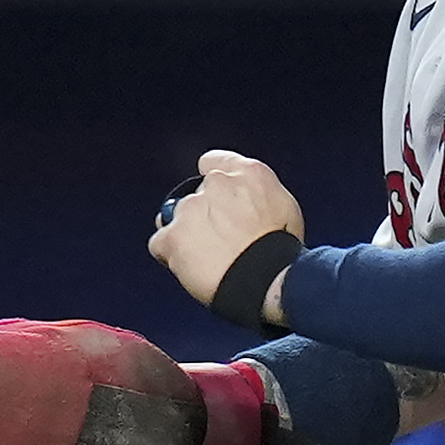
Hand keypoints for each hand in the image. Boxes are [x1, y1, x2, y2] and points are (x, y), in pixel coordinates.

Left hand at [150, 150, 308, 322]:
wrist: (267, 281)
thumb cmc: (282, 253)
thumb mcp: (285, 209)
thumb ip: (260, 197)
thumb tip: (251, 204)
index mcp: (249, 173)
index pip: (213, 162)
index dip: (210, 182)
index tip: (213, 199)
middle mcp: (217, 184)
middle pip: (195, 196)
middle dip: (202, 215)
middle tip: (218, 241)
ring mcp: (191, 208)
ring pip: (175, 218)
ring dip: (186, 235)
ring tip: (205, 259)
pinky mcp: (174, 236)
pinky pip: (160, 244)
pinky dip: (170, 255)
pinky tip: (189, 268)